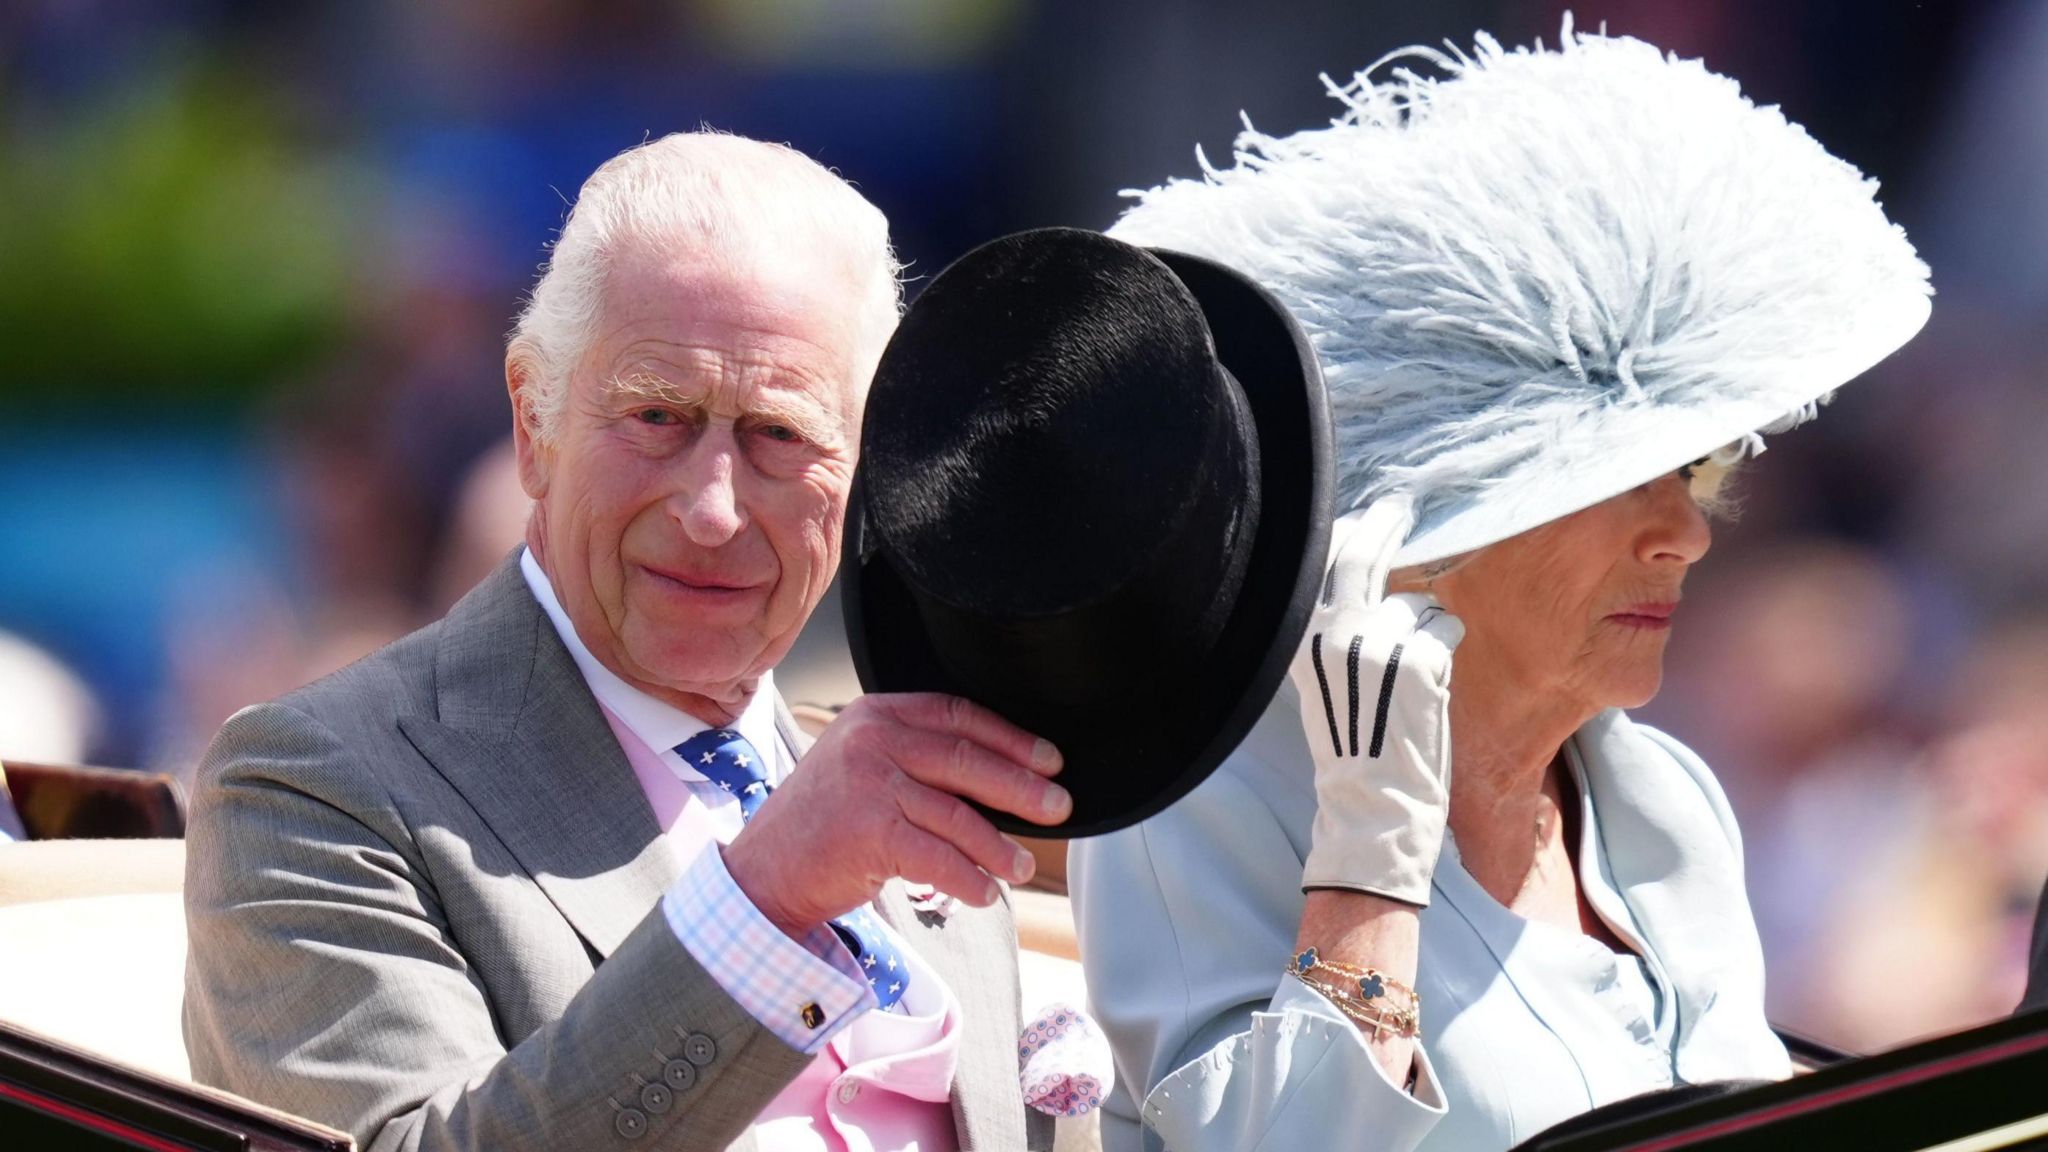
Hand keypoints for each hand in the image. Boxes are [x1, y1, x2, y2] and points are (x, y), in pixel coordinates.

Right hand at [722, 693, 1068, 936]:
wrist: (762, 872)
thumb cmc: (820, 824)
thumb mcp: (861, 767)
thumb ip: (915, 759)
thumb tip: (1001, 778)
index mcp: (875, 715)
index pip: (957, 715)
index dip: (1011, 738)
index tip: (1050, 760)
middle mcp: (871, 741)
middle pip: (966, 760)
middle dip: (1021, 788)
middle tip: (1058, 809)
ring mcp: (868, 784)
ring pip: (957, 814)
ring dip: (999, 846)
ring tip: (1022, 867)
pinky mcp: (868, 831)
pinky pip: (938, 856)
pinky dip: (968, 878)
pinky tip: (984, 893)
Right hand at [1289, 498, 1464, 905]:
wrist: (1372, 801)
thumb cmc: (1351, 741)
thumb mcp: (1322, 677)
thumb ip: (1334, 627)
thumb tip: (1358, 565)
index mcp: (1301, 638)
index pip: (1321, 563)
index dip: (1347, 533)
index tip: (1365, 517)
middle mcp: (1334, 634)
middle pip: (1364, 557)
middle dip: (1384, 524)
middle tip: (1400, 507)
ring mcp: (1377, 645)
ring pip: (1416, 600)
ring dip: (1424, 624)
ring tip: (1409, 672)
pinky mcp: (1419, 660)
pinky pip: (1444, 626)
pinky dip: (1445, 646)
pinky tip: (1429, 682)